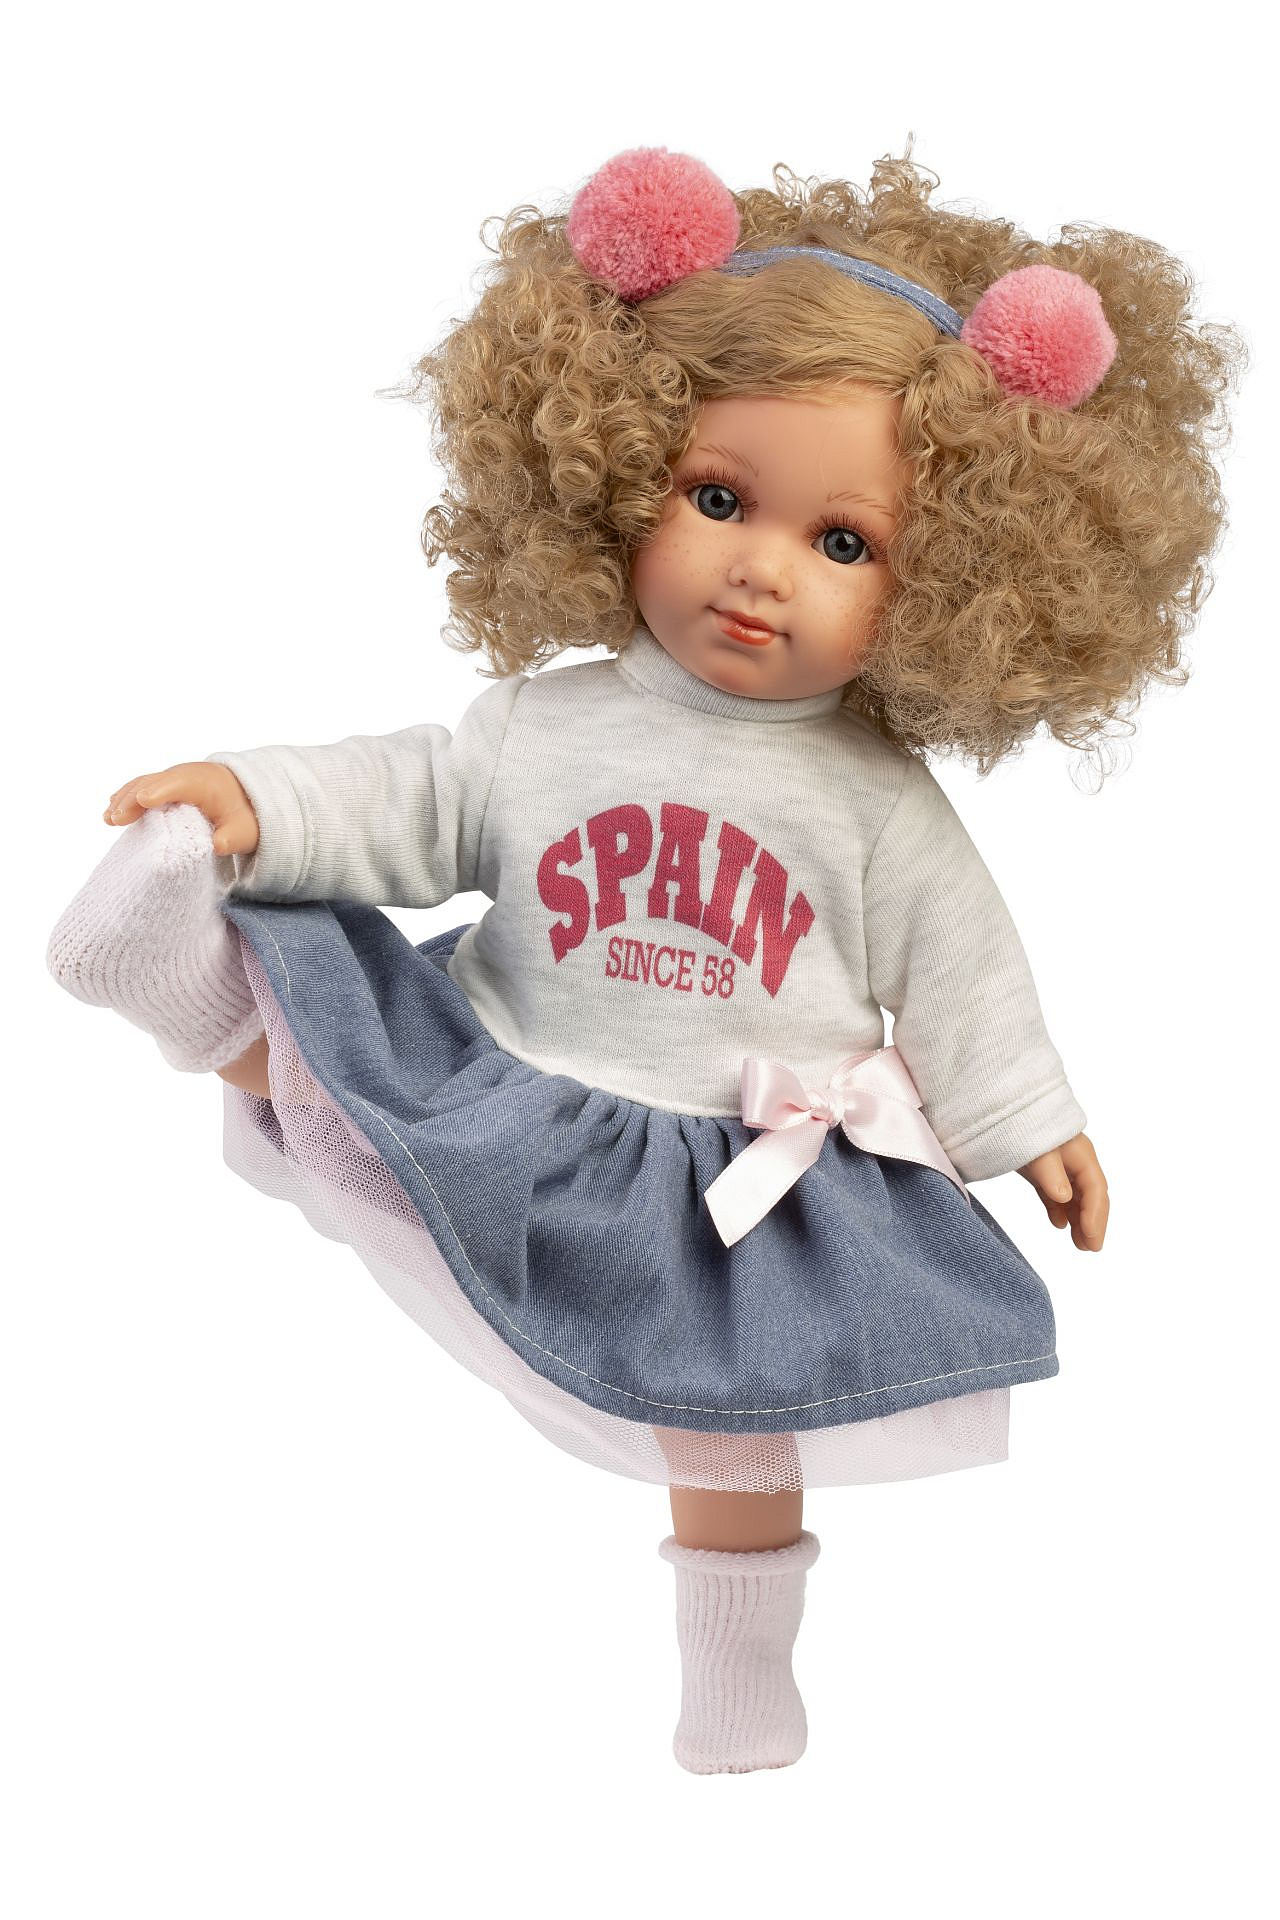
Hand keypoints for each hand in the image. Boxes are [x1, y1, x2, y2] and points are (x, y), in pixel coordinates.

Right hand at [103, 762, 259, 857]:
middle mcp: (184, 775)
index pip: (181, 783)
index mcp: (205, 783)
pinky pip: (141, 787)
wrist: (243, 795)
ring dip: (124, 798)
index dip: (162, 790)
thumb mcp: (245, 831)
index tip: (144, 800)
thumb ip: (233, 838)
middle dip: (134, 798)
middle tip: (116, 819)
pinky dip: (126, 797)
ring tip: (109, 818)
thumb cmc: (242, 814)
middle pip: (154, 782)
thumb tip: (219, 845)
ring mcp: (171, 778)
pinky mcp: (163, 785)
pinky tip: (112, 811)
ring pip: (143, 783)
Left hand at [1019, 1133, 1108, 1251]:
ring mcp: (1058, 1165)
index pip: (1095, 1187)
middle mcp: (1073, 1159)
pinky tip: (1059, 1225)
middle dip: (1093, 1222)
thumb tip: (1064, 1197)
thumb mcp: (1036, 1148)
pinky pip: (1055, 1194)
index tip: (1090, 1236)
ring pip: (1075, 1197)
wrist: (999, 1108)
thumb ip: (1050, 1171)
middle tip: (1091, 1248)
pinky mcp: (1041, 1170)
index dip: (1095, 1213)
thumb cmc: (1021, 1123)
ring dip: (1078, 1220)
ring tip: (1079, 1245)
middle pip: (1090, 1195)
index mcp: (1080, 1152)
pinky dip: (1058, 1209)